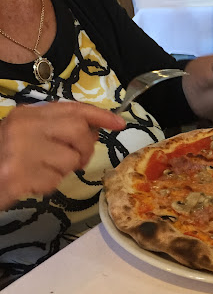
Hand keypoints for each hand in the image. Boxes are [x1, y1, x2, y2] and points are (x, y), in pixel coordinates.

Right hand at [0, 102, 125, 209]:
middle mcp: (24, 127)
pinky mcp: (18, 175)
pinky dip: (49, 185)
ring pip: (70, 159)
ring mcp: (20, 151)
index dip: (100, 115)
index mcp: (27, 114)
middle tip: (77, 160)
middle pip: (79, 131)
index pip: (72, 108)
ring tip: (42, 170)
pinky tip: (31, 182)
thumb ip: (58, 128)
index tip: (120, 123)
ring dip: (64, 170)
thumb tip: (95, 130)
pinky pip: (55, 181)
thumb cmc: (3, 156)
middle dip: (85, 148)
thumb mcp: (28, 134)